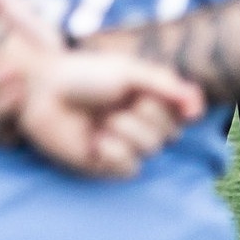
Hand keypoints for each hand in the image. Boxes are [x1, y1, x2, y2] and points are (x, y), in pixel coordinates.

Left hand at [12, 50, 204, 177]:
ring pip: (150, 150)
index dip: (172, 108)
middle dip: (148, 118)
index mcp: (144, 99)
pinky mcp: (101, 163)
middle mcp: (135, 122)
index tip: (158, 98)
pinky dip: (115, 153)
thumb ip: (165, 85)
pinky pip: (128, 168)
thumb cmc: (81, 74)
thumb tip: (198, 107)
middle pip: (168, 134)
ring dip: (130, 132)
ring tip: (104, 120)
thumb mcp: (127, 71)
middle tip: (121, 105)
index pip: (179, 114)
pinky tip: (96, 141)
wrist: (41, 90)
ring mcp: (119, 144)